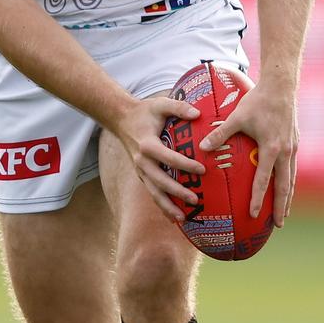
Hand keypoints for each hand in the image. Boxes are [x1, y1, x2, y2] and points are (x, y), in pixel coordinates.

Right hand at [113, 96, 205, 221]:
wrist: (121, 119)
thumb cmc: (144, 111)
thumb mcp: (160, 104)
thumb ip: (178, 107)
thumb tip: (198, 114)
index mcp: (147, 145)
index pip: (168, 158)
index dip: (185, 165)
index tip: (202, 170)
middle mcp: (142, 161)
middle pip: (160, 181)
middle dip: (177, 192)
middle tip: (195, 199)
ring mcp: (140, 170)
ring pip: (154, 192)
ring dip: (167, 206)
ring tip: (183, 218)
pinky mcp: (141, 175)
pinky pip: (152, 192)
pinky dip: (162, 205)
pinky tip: (173, 217)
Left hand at [198, 81, 298, 227]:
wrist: (281, 87)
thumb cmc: (257, 101)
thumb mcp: (237, 117)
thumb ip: (220, 133)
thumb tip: (202, 147)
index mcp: (271, 148)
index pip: (263, 180)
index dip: (258, 198)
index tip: (253, 214)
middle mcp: (285, 152)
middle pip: (284, 186)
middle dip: (281, 207)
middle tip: (277, 225)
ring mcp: (293, 148)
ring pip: (291, 178)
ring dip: (288, 197)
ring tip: (284, 213)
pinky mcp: (295, 143)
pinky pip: (292, 168)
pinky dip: (289, 181)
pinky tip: (285, 187)